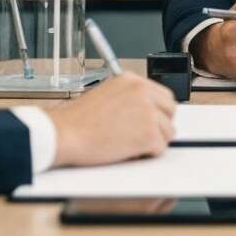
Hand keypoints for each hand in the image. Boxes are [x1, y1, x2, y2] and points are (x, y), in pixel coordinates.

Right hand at [48, 72, 176, 167]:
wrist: (64, 133)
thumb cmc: (76, 120)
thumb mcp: (105, 95)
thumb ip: (128, 99)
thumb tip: (144, 112)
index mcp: (132, 80)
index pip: (162, 95)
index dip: (157, 112)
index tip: (152, 121)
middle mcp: (143, 91)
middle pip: (170, 111)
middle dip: (160, 126)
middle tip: (144, 136)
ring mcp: (148, 112)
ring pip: (167, 132)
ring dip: (152, 142)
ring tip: (130, 145)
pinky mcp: (148, 134)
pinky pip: (159, 148)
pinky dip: (146, 155)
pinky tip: (129, 152)